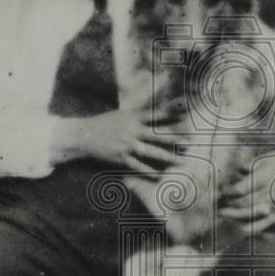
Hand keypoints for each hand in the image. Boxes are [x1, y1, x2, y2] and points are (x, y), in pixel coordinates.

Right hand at [51, 105, 182, 173]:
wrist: (84, 135)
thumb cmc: (105, 123)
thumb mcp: (123, 113)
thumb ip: (140, 109)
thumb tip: (154, 100)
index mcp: (133, 117)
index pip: (157, 114)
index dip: (172, 113)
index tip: (187, 113)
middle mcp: (132, 130)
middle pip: (158, 134)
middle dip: (175, 138)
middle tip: (190, 142)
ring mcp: (127, 145)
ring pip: (151, 152)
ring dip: (168, 157)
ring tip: (182, 161)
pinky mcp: (121, 157)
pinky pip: (138, 165)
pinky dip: (149, 171)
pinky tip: (160, 175)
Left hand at [219, 148, 274, 234]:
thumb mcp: (269, 158)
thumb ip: (252, 165)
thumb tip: (236, 172)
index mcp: (266, 176)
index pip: (240, 188)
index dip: (226, 192)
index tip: (216, 193)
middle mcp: (271, 191)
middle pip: (243, 202)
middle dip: (227, 204)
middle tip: (214, 205)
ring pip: (251, 213)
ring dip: (235, 214)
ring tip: (223, 213)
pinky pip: (264, 223)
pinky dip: (250, 227)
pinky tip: (239, 227)